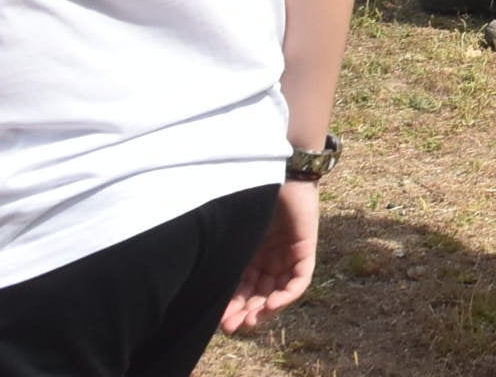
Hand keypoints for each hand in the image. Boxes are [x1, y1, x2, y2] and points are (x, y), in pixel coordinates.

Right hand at [221, 181, 318, 332]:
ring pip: (278, 291)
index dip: (230, 306)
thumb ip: (220, 252)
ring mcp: (287, 254)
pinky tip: (272, 304)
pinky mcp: (305, 248)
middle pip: (259, 294)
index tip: (219, 322)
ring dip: (265, 309)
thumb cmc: (246, 194)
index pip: (240, 288)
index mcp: (247, 253)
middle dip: (245, 312)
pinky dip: (287, 295)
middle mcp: (268, 257)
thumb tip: (190, 280)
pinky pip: (300, 279)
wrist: (275, 168)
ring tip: (251, 320)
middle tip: (233, 327)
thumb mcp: (231, 231)